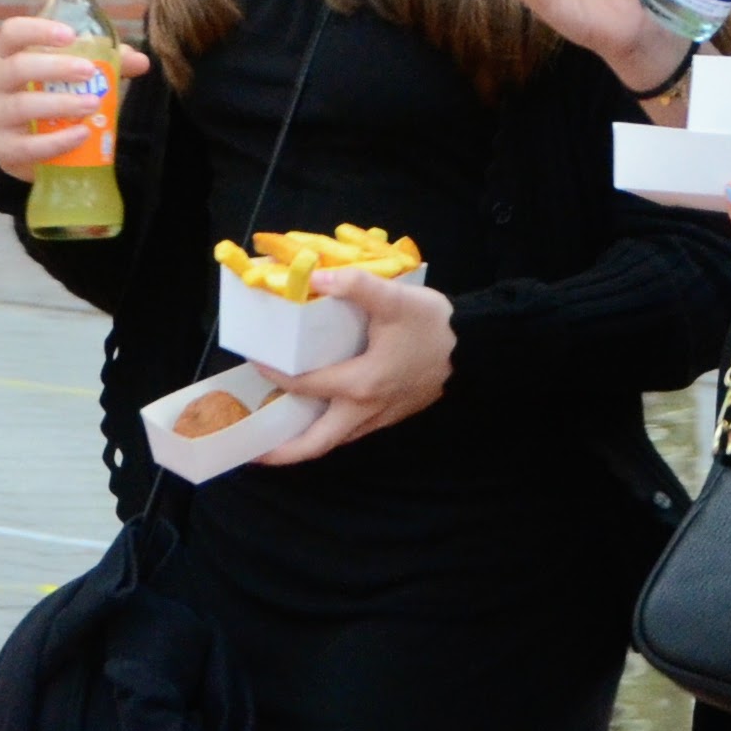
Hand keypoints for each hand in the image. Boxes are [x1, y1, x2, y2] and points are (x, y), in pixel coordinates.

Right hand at [0, 12, 145, 181]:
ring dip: (59, 104)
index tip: (70, 34)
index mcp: (9, 55)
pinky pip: (26, 146)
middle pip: (16, 68)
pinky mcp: (5, 150)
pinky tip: (81, 135)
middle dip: (54, 67)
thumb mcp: (76, 75)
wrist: (36, 147)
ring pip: (21, 106)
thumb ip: (108, 63)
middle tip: (88, 72)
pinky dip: (56, 141)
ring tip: (92, 105)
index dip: (37, 30)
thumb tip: (142, 61)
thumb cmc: (54, 96)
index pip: (12, 33)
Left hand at [255, 266, 454, 462]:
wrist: (477, 349)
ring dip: (305, 441)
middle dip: (283, 453)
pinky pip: (351, 431)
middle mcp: (366, 410)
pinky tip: (319, 414)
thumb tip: (317, 277)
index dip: (274, 375)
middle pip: (317, 444)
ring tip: (278, 434)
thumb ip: (356, 285)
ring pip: (335, 440)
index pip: (304, 385)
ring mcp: (380, 417)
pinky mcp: (392, 415)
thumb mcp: (395, 299)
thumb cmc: (434, 326)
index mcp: (360, 384)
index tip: (254, 363)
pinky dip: (328, 429)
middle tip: (254, 453)